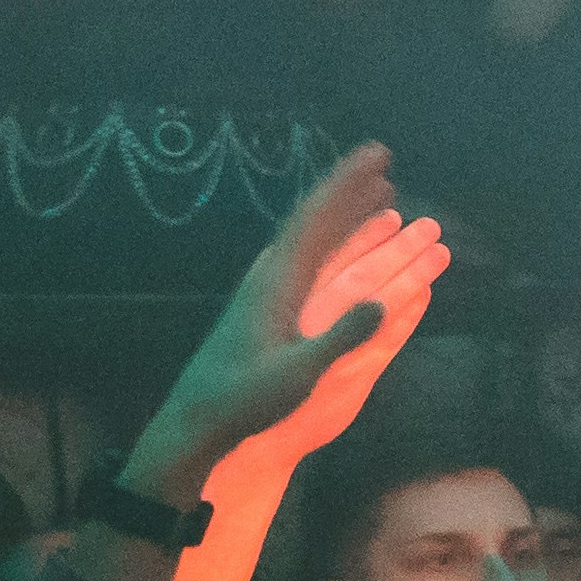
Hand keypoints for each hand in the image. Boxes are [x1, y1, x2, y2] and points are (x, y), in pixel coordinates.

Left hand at [125, 151, 433, 499]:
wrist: (196, 422)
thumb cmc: (245, 402)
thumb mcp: (297, 375)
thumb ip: (340, 338)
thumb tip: (383, 302)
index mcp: (277, 283)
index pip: (315, 219)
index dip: (347, 184)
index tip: (379, 158)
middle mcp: (269, 276)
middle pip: (312, 219)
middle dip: (348, 189)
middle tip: (383, 164)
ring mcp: (263, 290)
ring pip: (307, 238)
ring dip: (342, 215)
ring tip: (377, 200)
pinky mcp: (261, 306)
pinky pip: (303, 258)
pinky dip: (328, 242)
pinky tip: (335, 243)